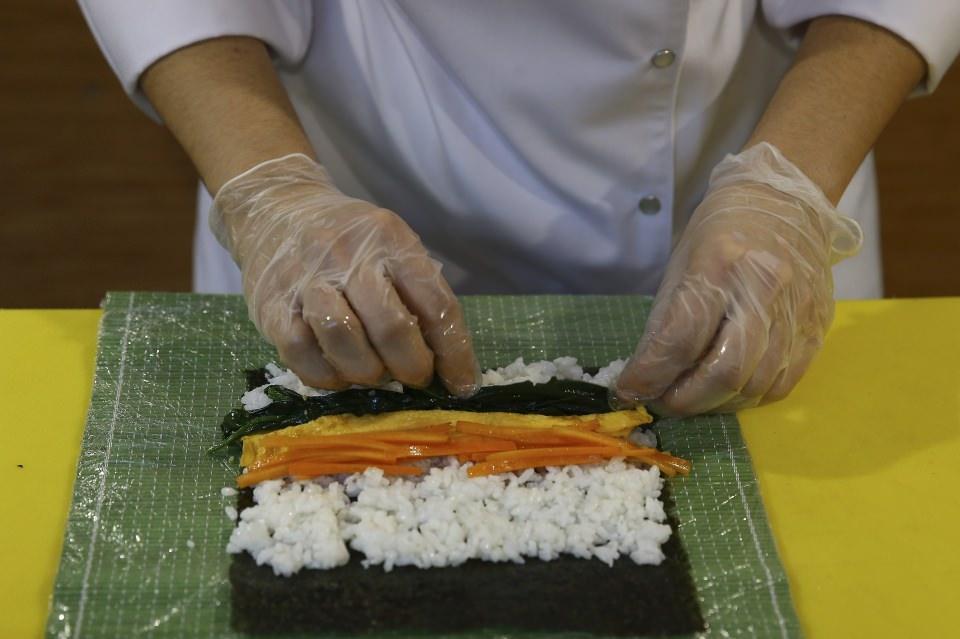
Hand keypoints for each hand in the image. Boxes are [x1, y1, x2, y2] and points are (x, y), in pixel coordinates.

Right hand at [210, 153, 480, 396]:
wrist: (277, 209)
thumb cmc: (351, 241)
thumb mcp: (393, 247)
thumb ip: (419, 295)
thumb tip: (447, 365)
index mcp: (391, 241)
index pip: (436, 304)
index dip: (454, 353)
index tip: (463, 385)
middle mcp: (349, 256)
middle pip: (391, 327)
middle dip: (411, 366)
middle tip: (414, 378)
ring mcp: (306, 279)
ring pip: (344, 340)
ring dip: (368, 372)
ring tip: (374, 373)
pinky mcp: (271, 304)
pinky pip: (301, 352)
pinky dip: (327, 375)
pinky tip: (339, 373)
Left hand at [613, 143, 861, 414]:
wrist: (785, 204)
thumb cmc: (720, 235)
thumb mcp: (680, 266)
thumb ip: (665, 324)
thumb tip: (643, 380)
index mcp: (721, 263)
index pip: (683, 336)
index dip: (652, 374)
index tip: (629, 390)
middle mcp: (765, 288)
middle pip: (725, 370)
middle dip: (684, 399)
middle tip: (660, 402)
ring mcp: (796, 310)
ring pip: (754, 385)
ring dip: (713, 404)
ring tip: (689, 399)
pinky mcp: (816, 328)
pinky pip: (782, 384)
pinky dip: (746, 398)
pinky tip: (725, 392)